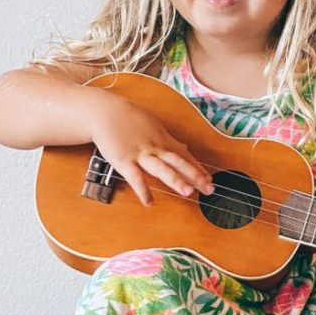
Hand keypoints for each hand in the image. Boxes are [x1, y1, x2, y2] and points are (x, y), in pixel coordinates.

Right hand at [90, 93, 214, 206]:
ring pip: (161, 168)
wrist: (105, 112)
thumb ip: (168, 140)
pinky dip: (142, 190)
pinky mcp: (124, 161)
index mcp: (162, 139)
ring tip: (188, 192)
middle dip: (194, 175)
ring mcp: (140, 154)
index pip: (184, 156)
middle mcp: (155, 147)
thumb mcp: (153, 126)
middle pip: (178, 162)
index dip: (198, 169)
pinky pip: (135, 177)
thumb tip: (183, 147)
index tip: (210, 180)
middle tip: (208, 188)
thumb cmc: (128, 118)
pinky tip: (149, 202)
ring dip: (175, 180)